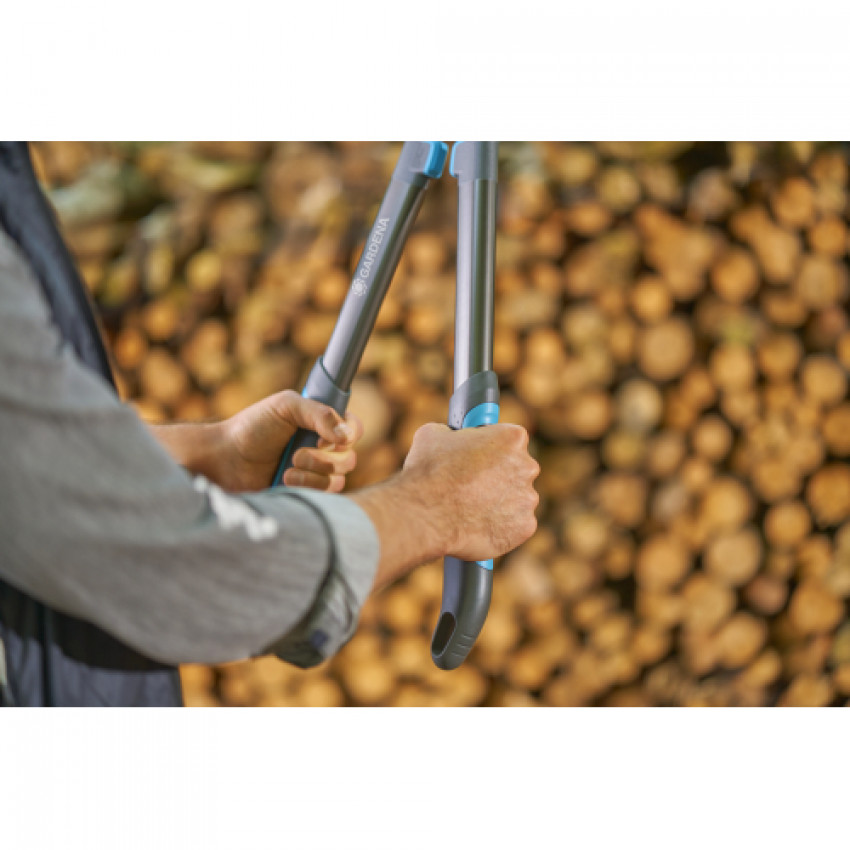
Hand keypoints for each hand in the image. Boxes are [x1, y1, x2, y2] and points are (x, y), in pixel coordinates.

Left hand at [218, 390, 362, 491]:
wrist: (225, 459)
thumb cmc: (252, 428)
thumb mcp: (286, 406)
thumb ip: (319, 414)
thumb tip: (346, 436)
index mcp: (321, 423)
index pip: (354, 429)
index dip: (348, 436)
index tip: (322, 440)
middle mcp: (323, 448)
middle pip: (350, 458)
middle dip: (323, 459)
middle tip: (295, 455)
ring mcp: (316, 472)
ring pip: (339, 479)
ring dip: (313, 475)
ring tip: (287, 470)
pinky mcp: (307, 492)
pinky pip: (325, 496)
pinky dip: (307, 487)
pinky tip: (284, 481)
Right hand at [402, 423, 539, 561]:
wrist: (425, 515)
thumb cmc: (428, 472)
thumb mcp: (433, 435)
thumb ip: (453, 434)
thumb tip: (449, 437)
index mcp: (512, 438)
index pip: (512, 439)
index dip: (493, 447)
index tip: (481, 455)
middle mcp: (527, 466)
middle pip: (518, 469)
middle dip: (500, 476)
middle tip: (473, 484)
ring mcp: (528, 499)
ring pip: (517, 499)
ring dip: (499, 503)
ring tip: (469, 508)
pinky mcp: (524, 528)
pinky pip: (515, 525)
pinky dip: (499, 527)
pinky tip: (476, 526)